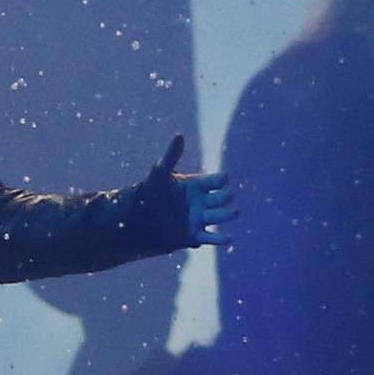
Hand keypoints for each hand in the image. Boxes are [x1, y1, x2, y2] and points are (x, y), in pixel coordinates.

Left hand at [154, 133, 235, 247]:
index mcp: (197, 186)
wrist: (138, 217)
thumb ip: (171, 155)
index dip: (221, 180)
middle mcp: (201, 202)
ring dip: (228, 214)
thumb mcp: (160, 172)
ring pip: (219, 216)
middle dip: (226, 197)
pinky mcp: (193, 235)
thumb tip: (179, 135)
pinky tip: (228, 238)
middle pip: (221, 198)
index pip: (216, 181)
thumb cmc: (150, 192)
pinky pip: (210, 238)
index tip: (224, 178)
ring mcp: (199, 218)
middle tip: (228, 195)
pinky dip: (218, 239)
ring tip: (235, 212)